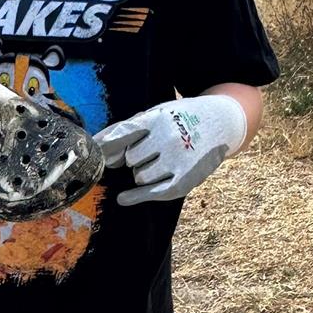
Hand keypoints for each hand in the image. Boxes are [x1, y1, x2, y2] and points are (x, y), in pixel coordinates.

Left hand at [95, 93, 247, 206]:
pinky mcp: (185, 180)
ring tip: (159, 162)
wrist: (220, 123)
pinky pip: (153, 192)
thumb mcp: (156, 114)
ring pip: (140, 176)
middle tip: (151, 150)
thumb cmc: (180, 119)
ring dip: (143, 172)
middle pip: (130, 159)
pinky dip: (136, 195)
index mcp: (158, 118)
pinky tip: (124, 198)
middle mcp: (168, 138)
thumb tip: (98, 144)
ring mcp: (178, 160)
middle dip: (135, 157)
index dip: (106, 144)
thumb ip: (127, 127)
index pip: (124, 132)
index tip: (92, 152)